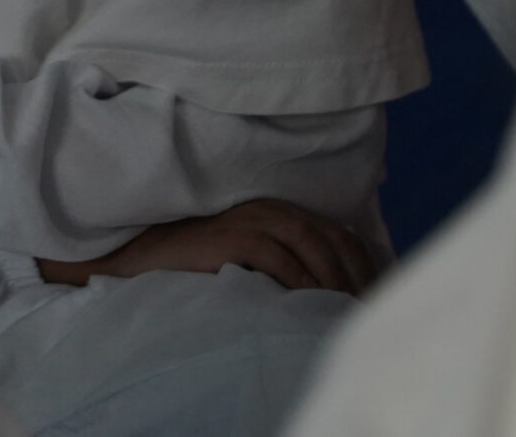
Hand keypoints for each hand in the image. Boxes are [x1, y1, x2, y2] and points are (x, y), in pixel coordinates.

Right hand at [38, 199, 377, 295]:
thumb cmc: (197, 262)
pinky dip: (296, 274)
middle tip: (366, 308)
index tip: (374, 297)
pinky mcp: (227, 235)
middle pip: (330, 235)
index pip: (339, 233)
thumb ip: (285, 260)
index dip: (363, 265)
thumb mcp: (249, 256)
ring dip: (331, 274)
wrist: (141, 254)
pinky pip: (273, 253)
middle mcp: (268, 208)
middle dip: (355, 273)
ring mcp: (246, 218)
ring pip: (307, 239)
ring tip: (343, 306)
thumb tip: (329, 292)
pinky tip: (308, 297)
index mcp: (279, 211)